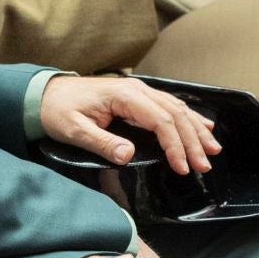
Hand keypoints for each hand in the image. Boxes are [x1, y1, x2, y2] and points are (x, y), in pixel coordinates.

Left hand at [38, 75, 219, 174]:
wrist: (45, 94)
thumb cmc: (58, 111)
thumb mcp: (74, 130)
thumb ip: (102, 142)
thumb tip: (129, 155)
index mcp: (124, 96)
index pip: (161, 120)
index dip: (175, 145)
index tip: (182, 167)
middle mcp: (136, 89)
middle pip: (175, 114)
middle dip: (193, 141)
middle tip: (204, 165)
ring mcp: (138, 91)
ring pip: (177, 108)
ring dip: (196, 130)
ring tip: (213, 150)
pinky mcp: (137, 97)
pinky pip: (169, 106)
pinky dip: (189, 118)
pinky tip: (204, 127)